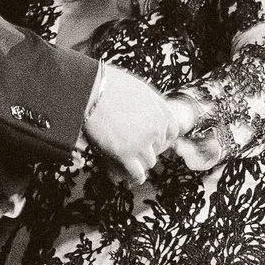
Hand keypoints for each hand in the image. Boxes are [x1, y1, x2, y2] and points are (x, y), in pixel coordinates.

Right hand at [82, 62, 199, 187]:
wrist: (92, 90)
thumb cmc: (110, 85)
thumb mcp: (139, 89)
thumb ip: (148, 104)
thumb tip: (146, 111)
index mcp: (162, 111)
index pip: (172, 131)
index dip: (163, 138)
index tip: (157, 143)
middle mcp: (156, 128)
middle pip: (158, 147)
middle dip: (149, 149)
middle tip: (138, 151)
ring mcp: (142, 142)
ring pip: (149, 161)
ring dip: (142, 163)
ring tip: (135, 165)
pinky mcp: (126, 154)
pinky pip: (137, 172)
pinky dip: (136, 177)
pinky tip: (135, 179)